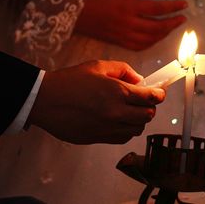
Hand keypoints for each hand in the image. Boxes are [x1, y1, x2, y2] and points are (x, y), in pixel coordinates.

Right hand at [27, 60, 165, 143]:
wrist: (44, 100)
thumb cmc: (70, 81)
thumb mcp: (99, 66)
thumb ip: (124, 70)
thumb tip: (139, 80)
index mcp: (117, 92)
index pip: (151, 98)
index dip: (160, 94)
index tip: (160, 92)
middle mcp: (116, 113)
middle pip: (148, 115)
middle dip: (150, 107)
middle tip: (143, 100)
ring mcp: (107, 128)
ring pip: (137, 129)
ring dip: (138, 120)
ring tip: (129, 110)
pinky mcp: (98, 139)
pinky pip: (123, 138)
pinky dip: (126, 130)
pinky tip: (119, 121)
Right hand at [75, 0, 187, 50]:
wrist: (73, 14)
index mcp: (128, 7)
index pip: (157, 9)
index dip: (173, 7)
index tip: (184, 5)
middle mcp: (129, 23)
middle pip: (158, 27)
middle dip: (173, 23)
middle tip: (182, 18)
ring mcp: (124, 35)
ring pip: (151, 39)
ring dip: (164, 34)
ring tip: (171, 27)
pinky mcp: (119, 42)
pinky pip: (140, 47)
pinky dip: (151, 43)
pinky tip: (156, 38)